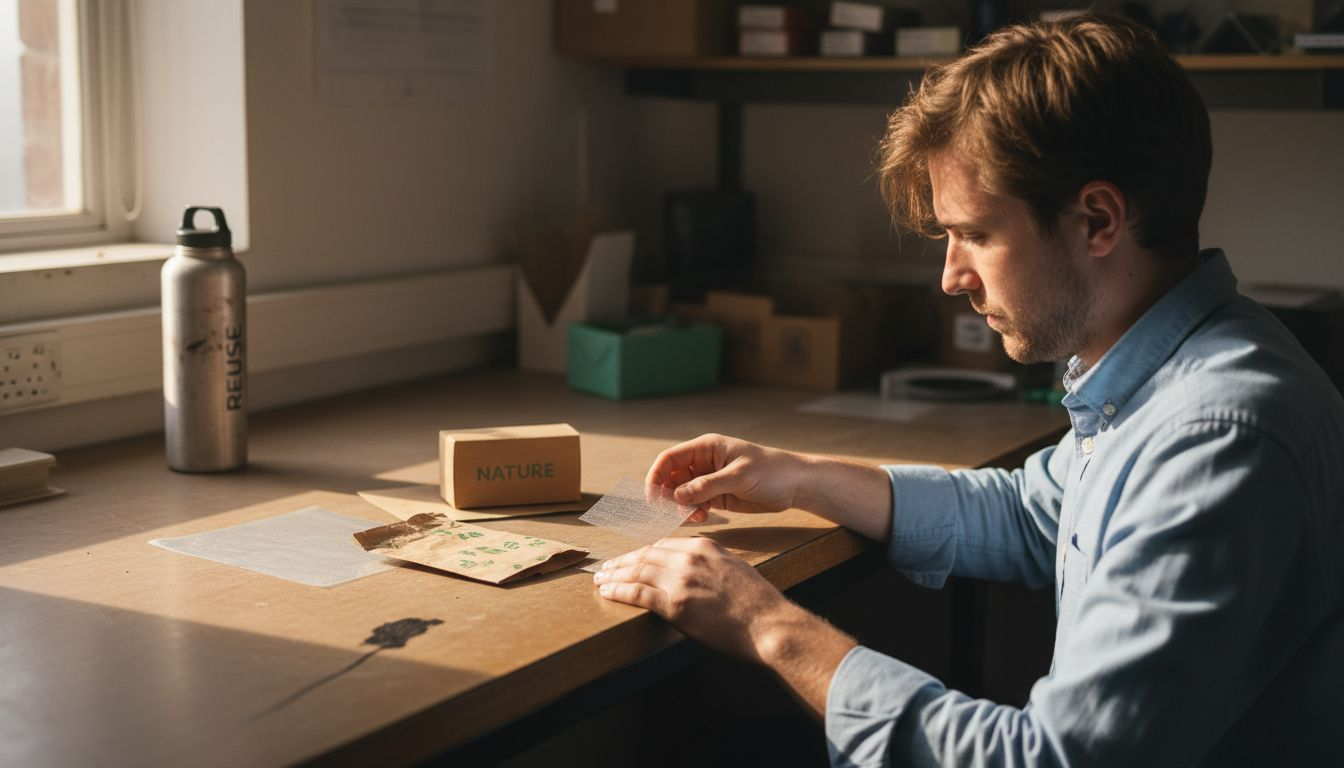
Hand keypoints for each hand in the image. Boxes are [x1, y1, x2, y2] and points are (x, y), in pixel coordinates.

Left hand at [593, 536, 797, 661]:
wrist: (768, 623)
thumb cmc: (757, 603)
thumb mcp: (734, 569)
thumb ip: (710, 564)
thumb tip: (694, 573)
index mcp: (704, 546)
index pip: (662, 545)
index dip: (642, 553)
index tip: (630, 558)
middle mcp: (689, 557)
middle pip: (645, 555)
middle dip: (622, 562)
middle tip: (605, 567)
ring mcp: (680, 579)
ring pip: (637, 571)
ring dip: (614, 575)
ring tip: (600, 579)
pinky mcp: (675, 603)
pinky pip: (638, 593)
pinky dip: (619, 591)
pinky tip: (607, 592)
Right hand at [646, 434, 802, 523]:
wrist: (795, 485)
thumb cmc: (771, 471)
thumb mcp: (739, 476)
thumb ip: (707, 486)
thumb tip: (676, 496)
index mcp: (706, 447)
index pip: (669, 459)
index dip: (656, 476)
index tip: (652, 498)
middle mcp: (703, 462)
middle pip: (671, 478)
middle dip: (668, 496)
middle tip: (673, 514)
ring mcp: (708, 480)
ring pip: (680, 494)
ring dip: (681, 507)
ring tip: (696, 516)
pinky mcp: (716, 496)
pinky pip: (694, 504)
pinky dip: (692, 512)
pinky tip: (704, 517)